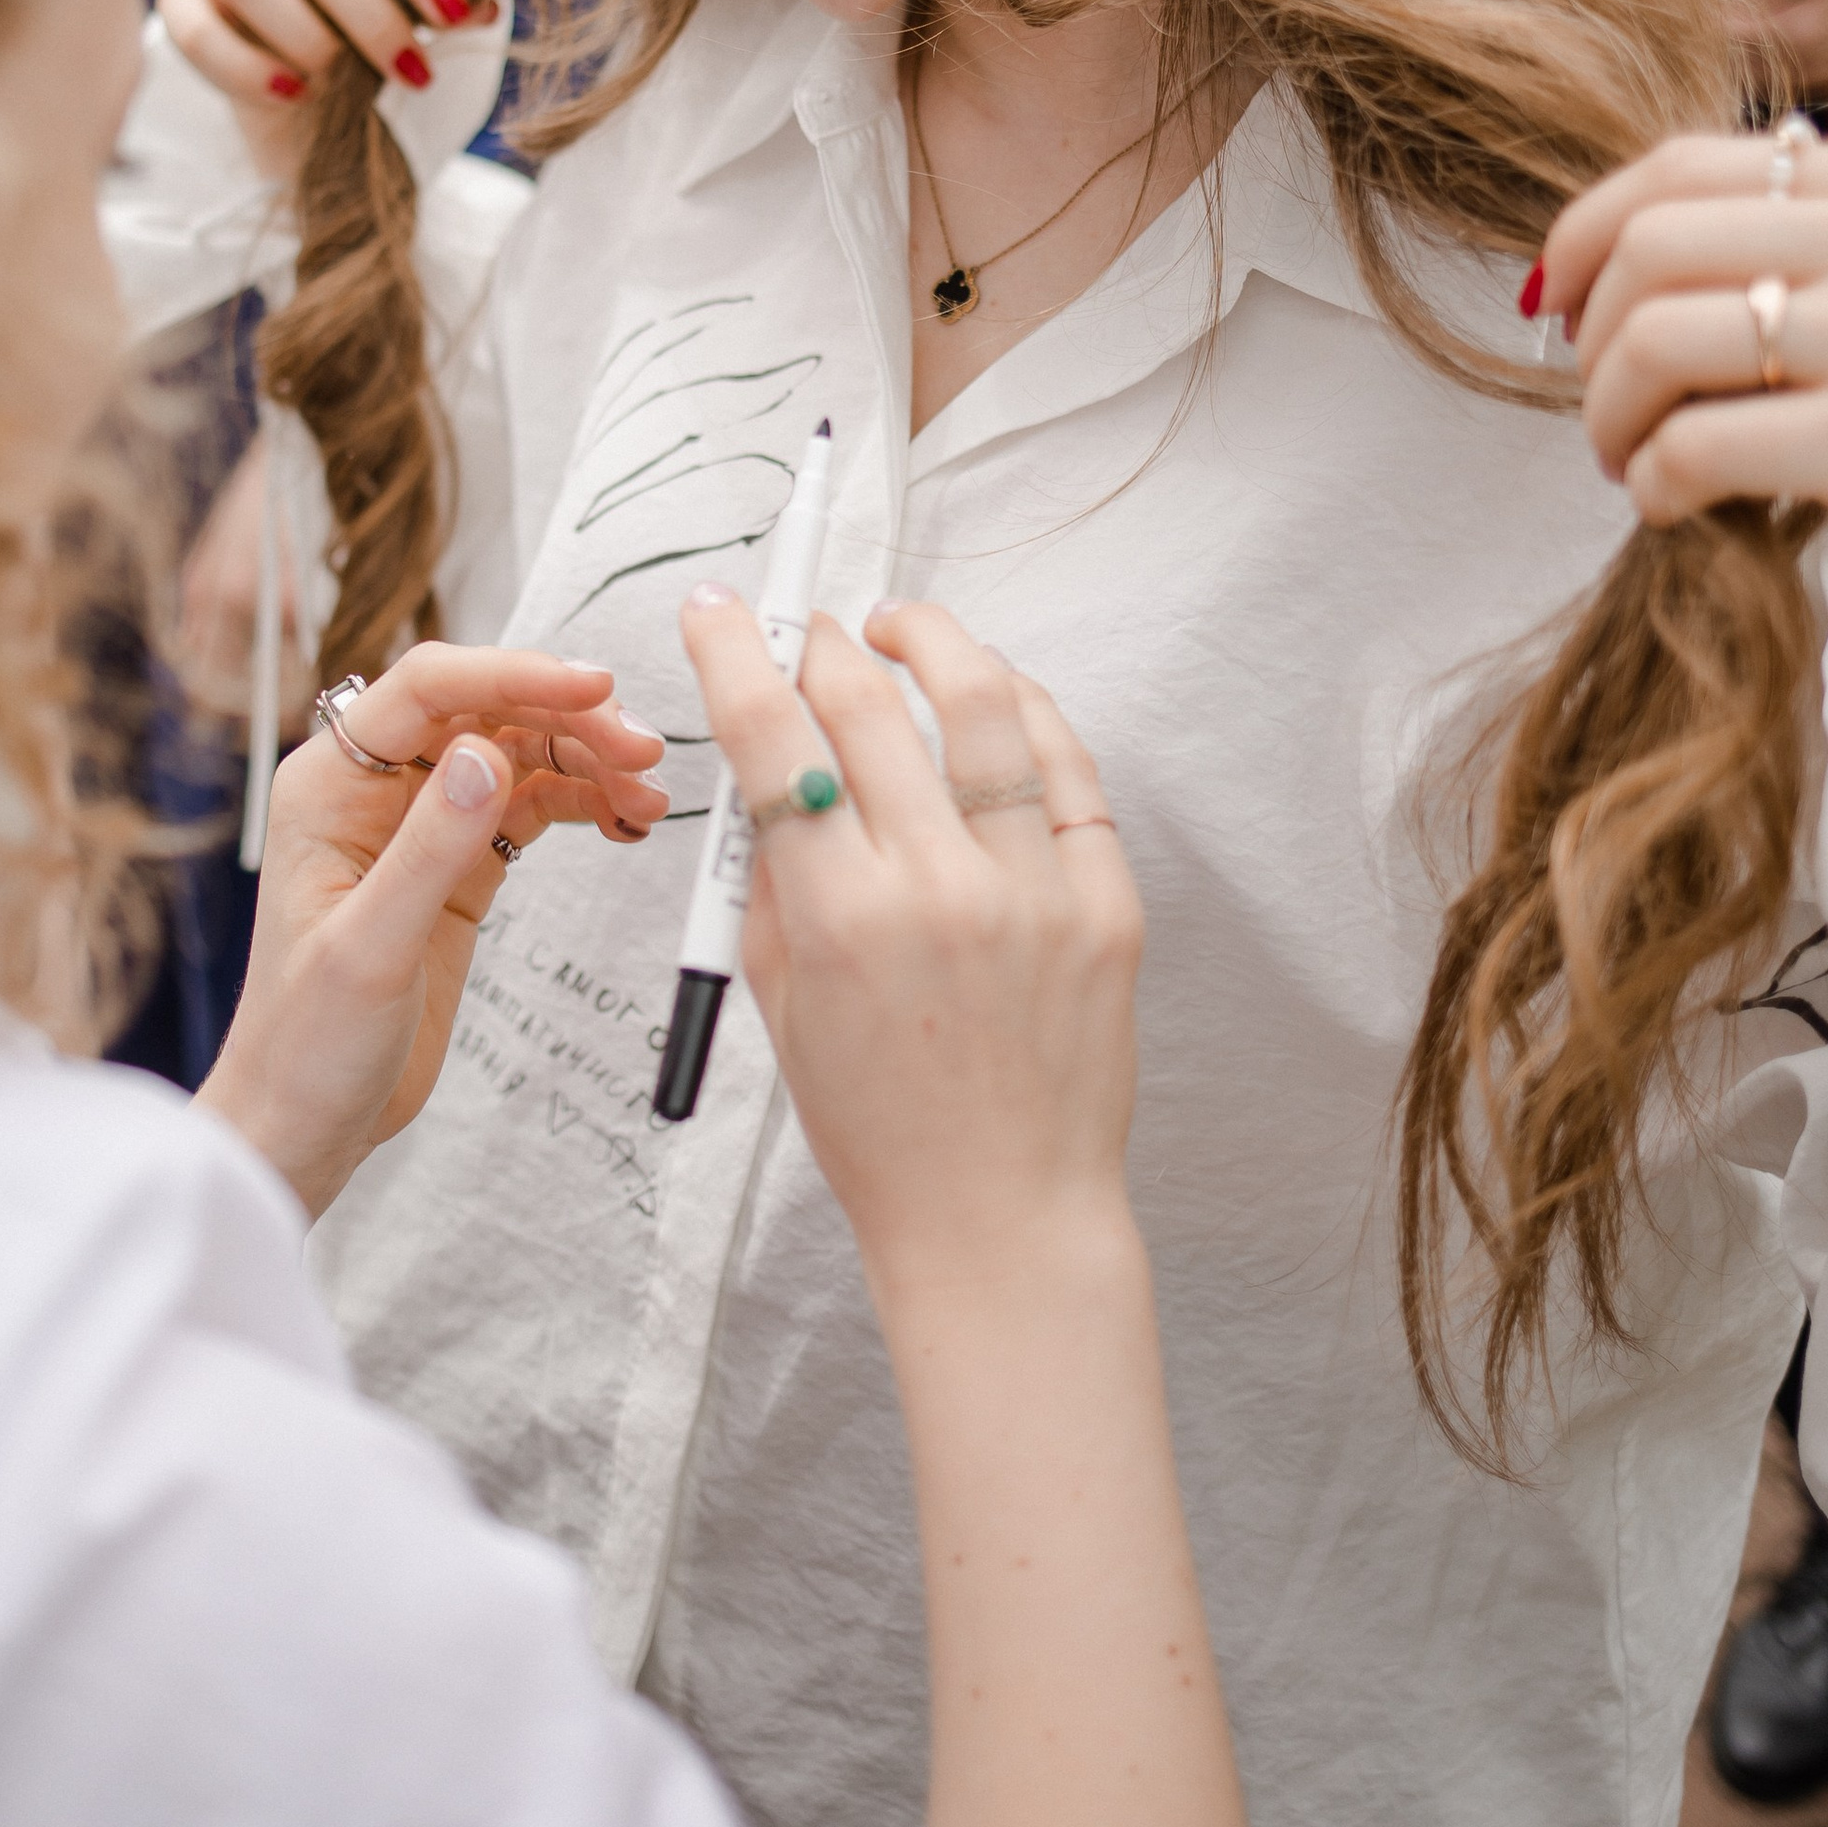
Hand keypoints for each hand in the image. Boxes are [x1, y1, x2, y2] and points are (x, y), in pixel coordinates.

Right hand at [154, 0, 492, 179]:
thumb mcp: (418, 18)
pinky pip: (195, 28)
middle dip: (373, 17)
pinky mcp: (180, 2)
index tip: (455, 14)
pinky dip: (247, 67)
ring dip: (309, 40)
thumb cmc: (373, 44)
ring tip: (343, 85)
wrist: (313, 104)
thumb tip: (486, 4)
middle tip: (414, 71)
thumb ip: (445, 0)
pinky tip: (293, 95)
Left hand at [203, 643, 667, 1216]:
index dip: (511, 674)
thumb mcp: (368, 950)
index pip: (426, 690)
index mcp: (329, 786)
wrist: (308, 1120)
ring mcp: (421, 823)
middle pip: (484, 710)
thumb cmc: (306, 1043)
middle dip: (567, 719)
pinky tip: (623, 816)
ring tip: (647, 792)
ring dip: (586, 760)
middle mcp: (373, 789)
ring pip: (517, 753)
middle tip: (642, 748)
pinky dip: (581, 802)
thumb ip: (429, 850)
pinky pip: (529, 807)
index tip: (590, 688)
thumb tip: (485, 755)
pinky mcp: (460, 864)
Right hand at [678, 591, 1141, 1293]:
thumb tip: (766, 758)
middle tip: (811, 627)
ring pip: (986, 707)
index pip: (771, 739)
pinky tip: (992, 699)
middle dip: (825, 641)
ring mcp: (1034, 894)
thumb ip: (769, 875)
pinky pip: (1068, 772)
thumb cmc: (876, 1126)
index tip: (720, 608)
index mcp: (838, 920)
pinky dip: (1024, 714)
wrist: (999, 1218)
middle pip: (871, 706)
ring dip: (935, 644)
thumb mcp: (779, 1000)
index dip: (736, 653)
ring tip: (904, 631)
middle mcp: (938, 891)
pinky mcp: (1107, 907)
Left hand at [1539, 129, 1827, 538]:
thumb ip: (1823, 248)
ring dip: (1606, 415)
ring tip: (1628, 462)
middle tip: (1602, 407)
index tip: (1554, 298)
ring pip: (1653, 340)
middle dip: (1589, 335)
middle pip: (1650, 248)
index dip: (1587, 229)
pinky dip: (1652, 481)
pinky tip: (1672, 507)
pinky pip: (1695, 447)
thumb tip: (1643, 269)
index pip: (1686, 166)